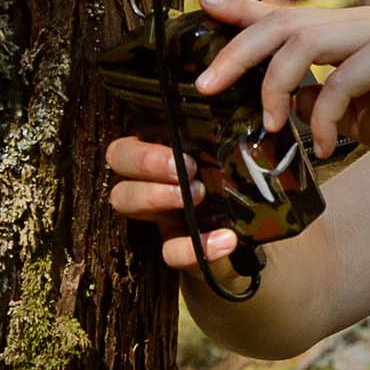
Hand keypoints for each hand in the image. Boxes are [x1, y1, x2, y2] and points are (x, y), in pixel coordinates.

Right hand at [104, 136, 243, 279]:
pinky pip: (169, 253)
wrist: (252, 235)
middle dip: (147, 164)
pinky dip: (194, 249)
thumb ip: (230, 137)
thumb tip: (250, 116)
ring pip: (123, 202)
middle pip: (117, 164)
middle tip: (186, 170)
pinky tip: (225, 240)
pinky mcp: (176, 250)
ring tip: (198, 196)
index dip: (143, 151)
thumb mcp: (231, 155)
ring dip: (157, 196)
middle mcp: (148, 184)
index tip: (185, 155)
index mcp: (159, 156)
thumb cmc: (234, 181)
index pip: (124, 148)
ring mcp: (158, 217)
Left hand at [191, 0, 369, 165]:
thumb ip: (324, 105)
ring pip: (303, 40)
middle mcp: (357, 23)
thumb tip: (287, 107)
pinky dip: (328, 116)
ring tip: (270, 124)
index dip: (239, 11)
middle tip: (206, 87)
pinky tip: (330, 148)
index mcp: (345, 34)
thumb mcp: (362, 116)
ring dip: (275, 84)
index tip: (201, 8)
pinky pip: (342, 79)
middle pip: (279, 22)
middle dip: (236, 53)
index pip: (281, 16)